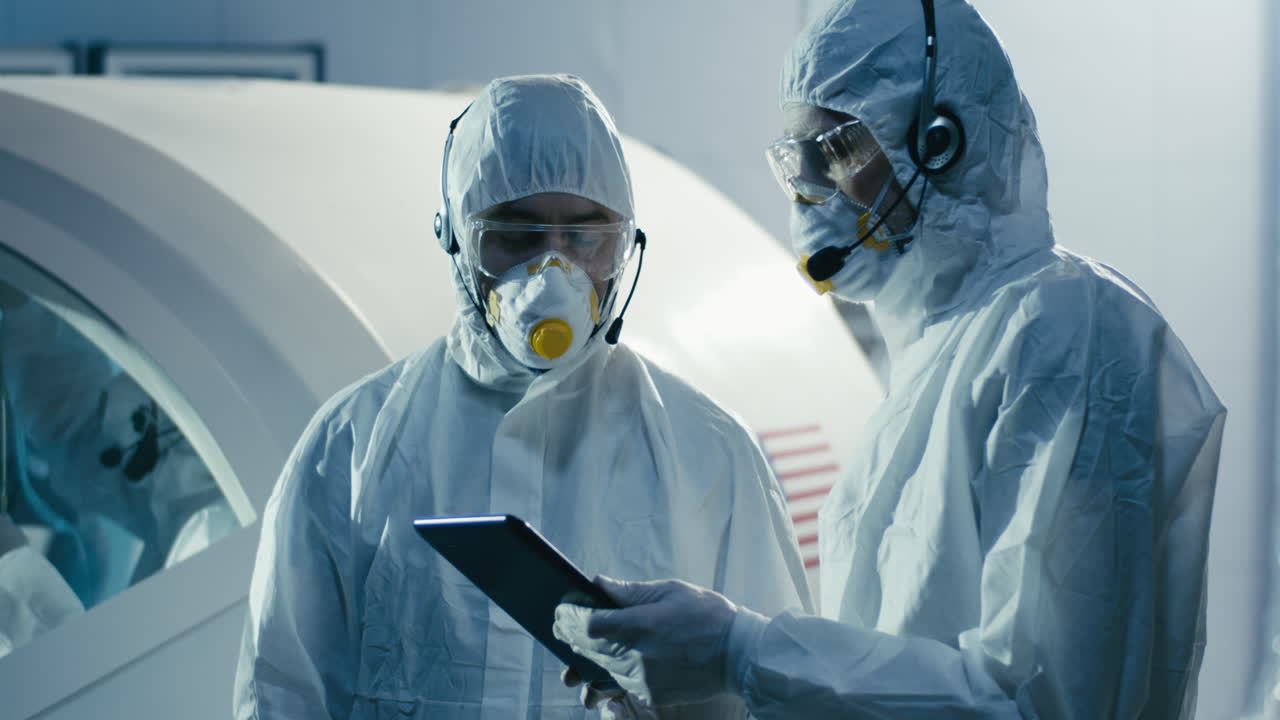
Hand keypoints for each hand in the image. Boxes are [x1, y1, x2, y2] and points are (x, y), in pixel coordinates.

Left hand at [553, 576, 738, 706]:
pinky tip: (615, 664)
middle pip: (589, 650)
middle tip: (561, 628)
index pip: (589, 625)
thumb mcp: (670, 591)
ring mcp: (644, 680)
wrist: (740, 654)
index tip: (561, 612)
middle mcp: (638, 656)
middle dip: (571, 638)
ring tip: (578, 657)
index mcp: (642, 625)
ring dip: (589, 661)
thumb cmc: (708, 615)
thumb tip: (596, 582)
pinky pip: (624, 685)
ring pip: (603, 671)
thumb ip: (630, 591)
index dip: (570, 619)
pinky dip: (616, 674)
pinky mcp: (653, 696)